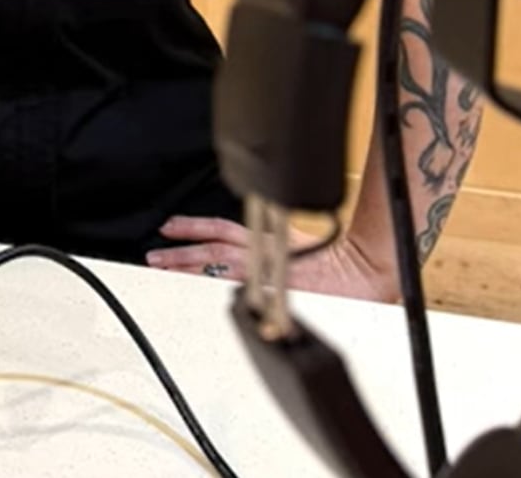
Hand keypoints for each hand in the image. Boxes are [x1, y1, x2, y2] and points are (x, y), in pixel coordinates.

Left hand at [145, 216, 397, 302]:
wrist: (366, 270)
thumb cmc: (339, 259)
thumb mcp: (298, 241)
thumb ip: (271, 241)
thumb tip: (247, 245)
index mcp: (268, 234)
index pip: (223, 226)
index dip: (193, 226)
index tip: (169, 227)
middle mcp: (266, 249)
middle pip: (214, 246)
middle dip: (181, 250)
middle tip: (154, 254)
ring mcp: (270, 271)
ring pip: (220, 265)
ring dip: (189, 267)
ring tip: (164, 268)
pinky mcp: (278, 290)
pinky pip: (241, 290)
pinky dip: (218, 290)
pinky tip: (198, 294)